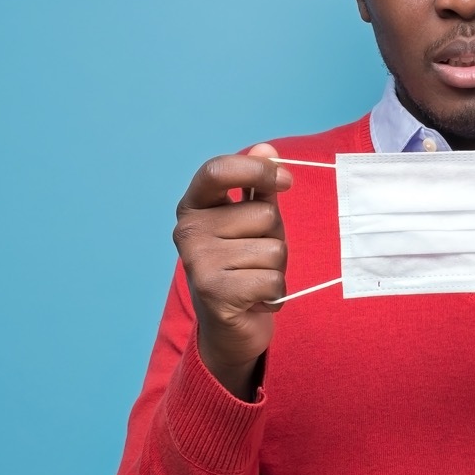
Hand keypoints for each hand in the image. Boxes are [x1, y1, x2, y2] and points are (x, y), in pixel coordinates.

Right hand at [172, 143, 290, 398]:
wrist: (230, 325)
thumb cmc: (244, 263)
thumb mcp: (253, 220)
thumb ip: (259, 186)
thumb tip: (268, 149)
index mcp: (194, 205)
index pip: (218, 170)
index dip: (257, 169)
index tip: (286, 180)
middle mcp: (188, 230)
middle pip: (264, 214)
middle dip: (274, 236)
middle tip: (256, 256)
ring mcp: (198, 261)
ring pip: (274, 249)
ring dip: (276, 267)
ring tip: (254, 278)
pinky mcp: (214, 292)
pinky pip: (273, 278)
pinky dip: (275, 292)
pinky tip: (255, 297)